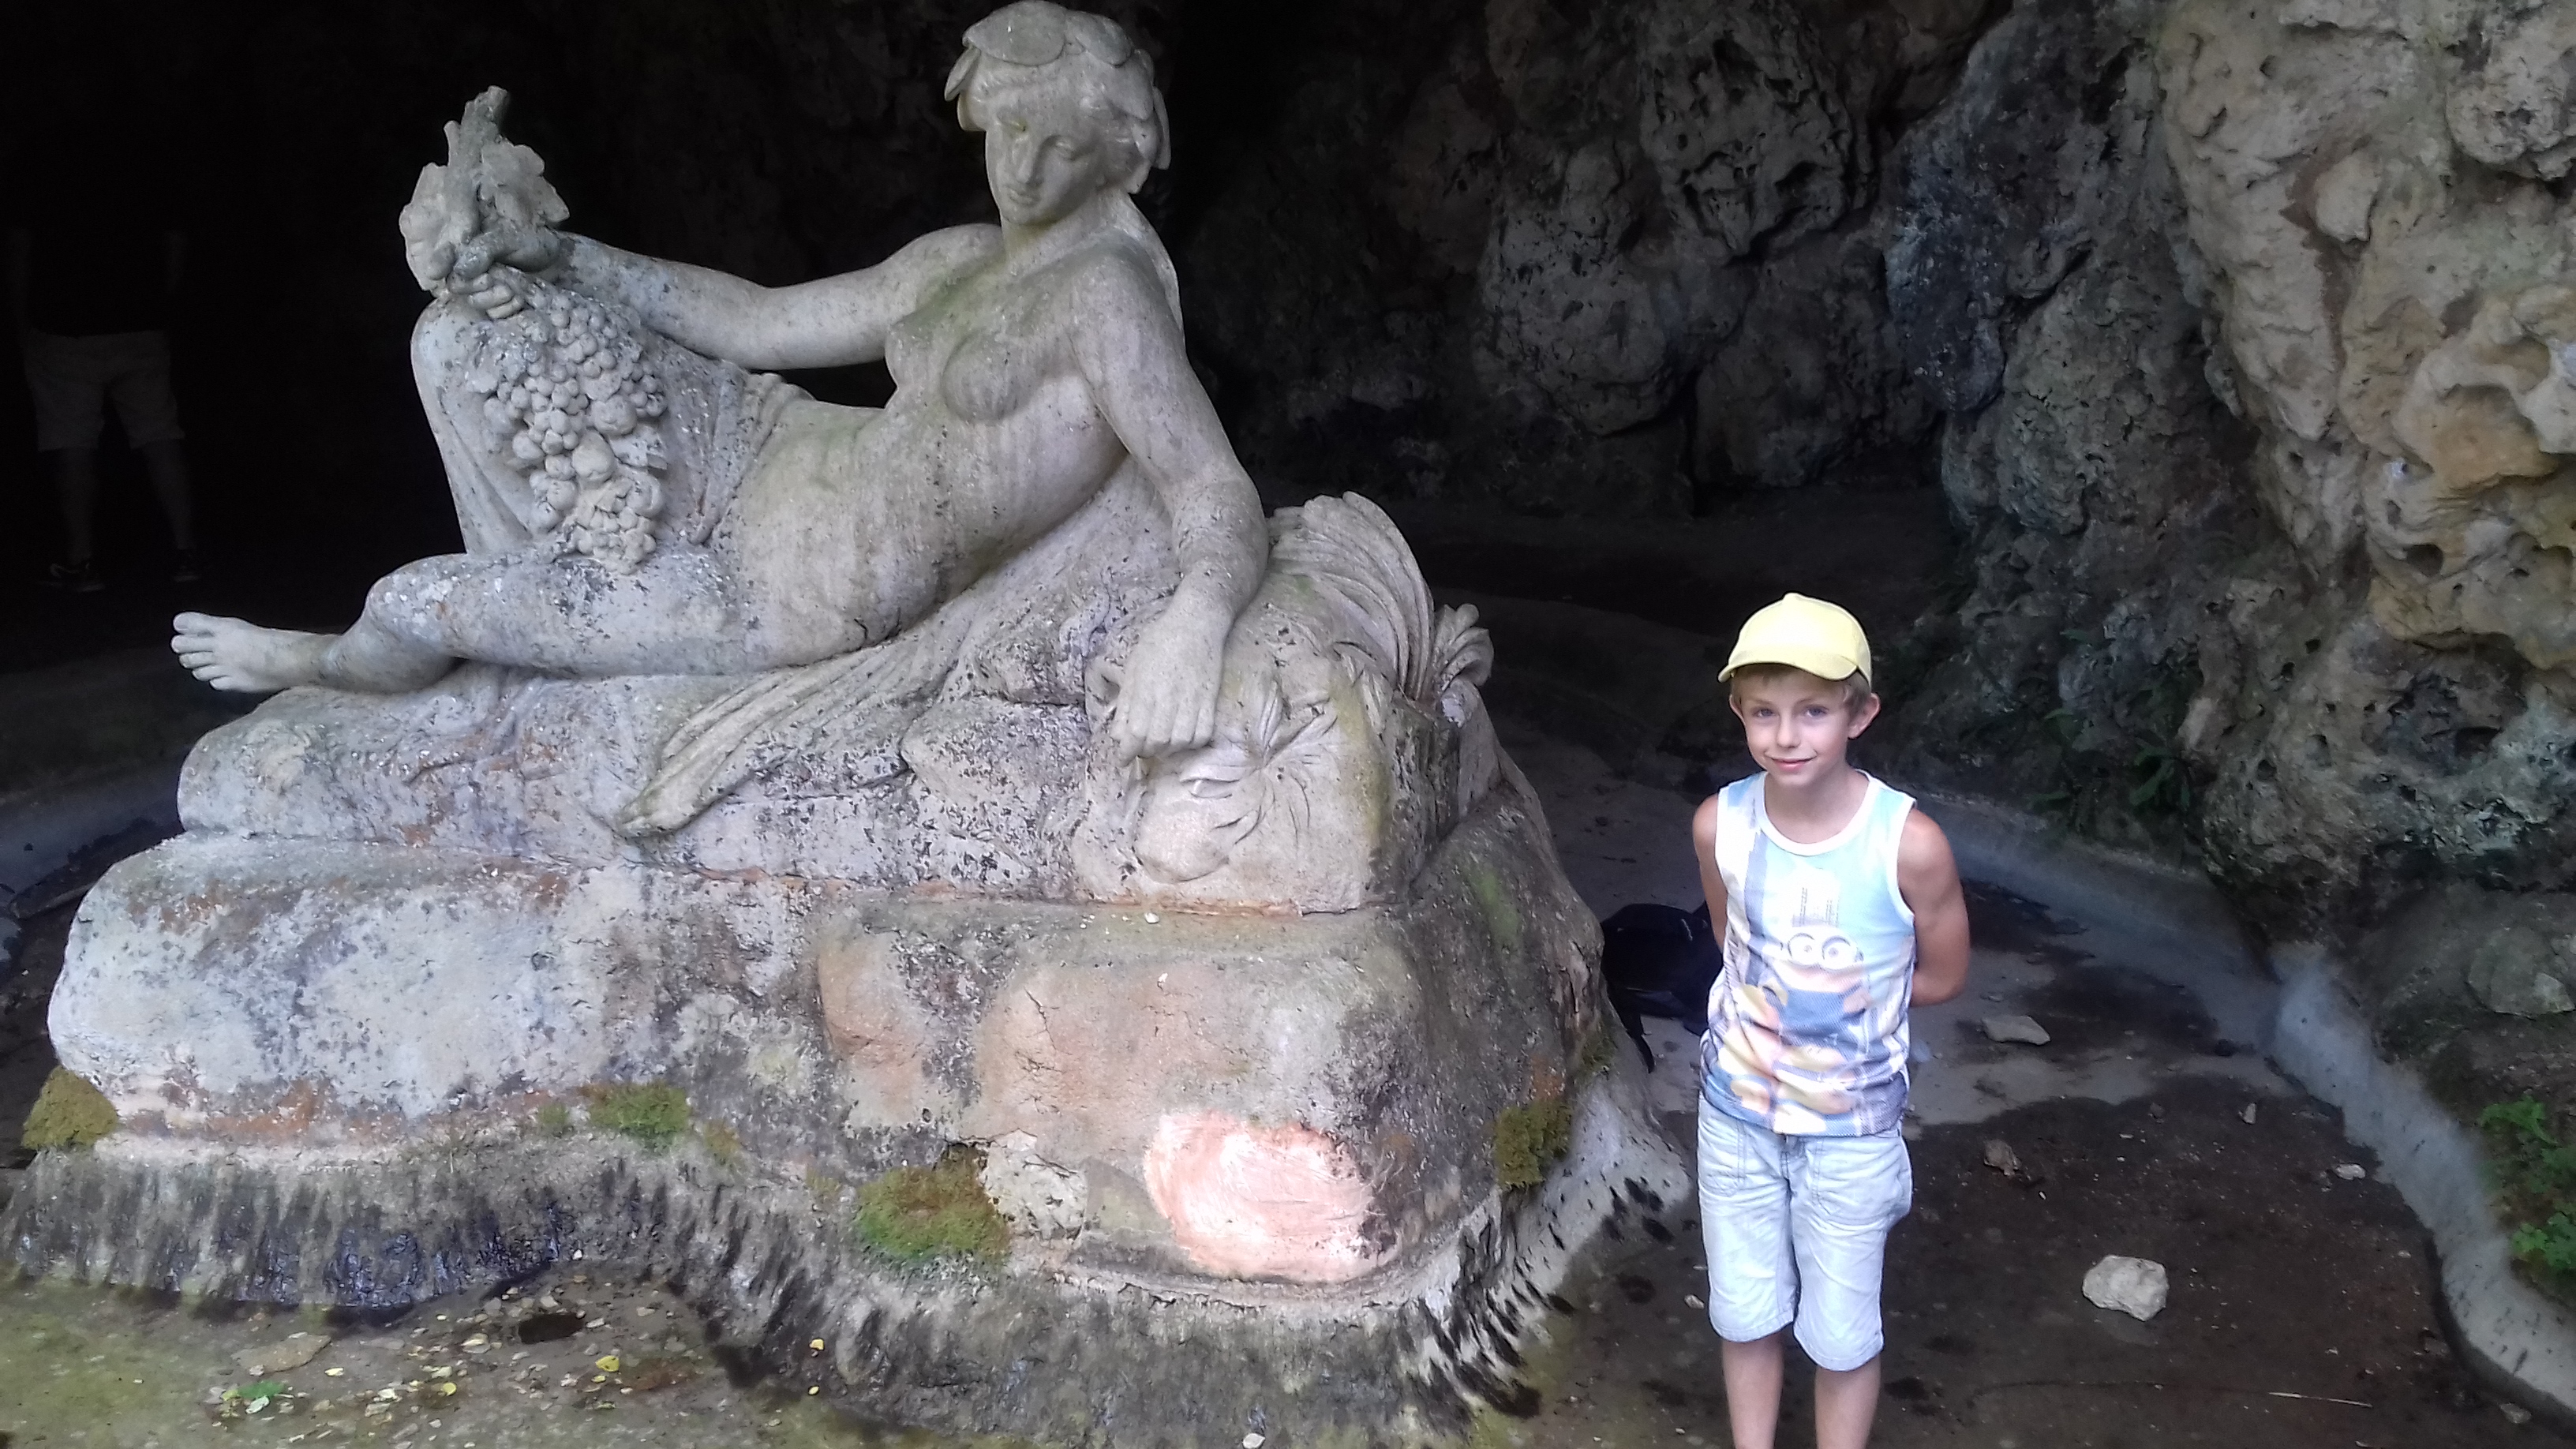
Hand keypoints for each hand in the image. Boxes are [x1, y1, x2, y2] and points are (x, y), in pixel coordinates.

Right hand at [446, 224, 562, 318]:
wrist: (560, 262)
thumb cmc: (533, 243)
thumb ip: (482, 251)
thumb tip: (459, 272)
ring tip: (511, 291)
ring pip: (472, 302)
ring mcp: (482, 290)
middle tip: (494, 280)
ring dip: (491, 299)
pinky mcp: (497, 306)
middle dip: (474, 287)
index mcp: (465, 250)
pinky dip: (504, 310)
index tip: (435, 271)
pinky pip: (491, 314)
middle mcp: (469, 271)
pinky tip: (518, 300)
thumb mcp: (507, 239)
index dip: (437, 264)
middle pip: (455, 286)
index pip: (441, 259)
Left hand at [1102, 587, 1233, 758]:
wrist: (1196, 623)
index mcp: (1146, 688)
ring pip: (1180, 742)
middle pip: (1157, 741)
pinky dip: (1190, 743)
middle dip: (1145, 750)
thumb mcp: (1133, 668)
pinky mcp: (1211, 700)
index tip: (1122, 759)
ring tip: (1160, 742)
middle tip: (1140, 747)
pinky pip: (1203, 734)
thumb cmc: (1159, 642)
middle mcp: (1170, 697)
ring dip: (1167, 749)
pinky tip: (1182, 736)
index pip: (1135, 733)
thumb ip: (1126, 704)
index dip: (1127, 751)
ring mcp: (1193, 700)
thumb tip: (1118, 735)